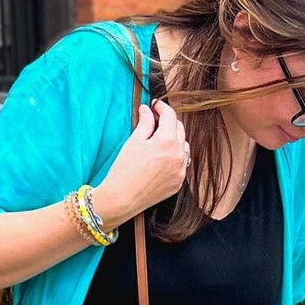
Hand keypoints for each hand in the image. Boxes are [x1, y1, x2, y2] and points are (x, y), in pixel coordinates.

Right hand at [91, 99, 189, 223]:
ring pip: (183, 146)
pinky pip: (181, 163)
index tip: (154, 106)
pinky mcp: (178, 182)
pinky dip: (174, 156)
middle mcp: (178, 155)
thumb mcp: (134, 141)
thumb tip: (147, 110)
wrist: (122, 199)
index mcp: (167, 142)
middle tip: (154, 121)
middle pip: (179, 129)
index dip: (162, 107)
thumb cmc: (124, 170)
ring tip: (157, 141)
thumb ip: (145, 122)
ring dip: (174, 139)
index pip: (170, 116)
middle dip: (168, 122)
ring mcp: (181, 170)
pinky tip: (160, 158)